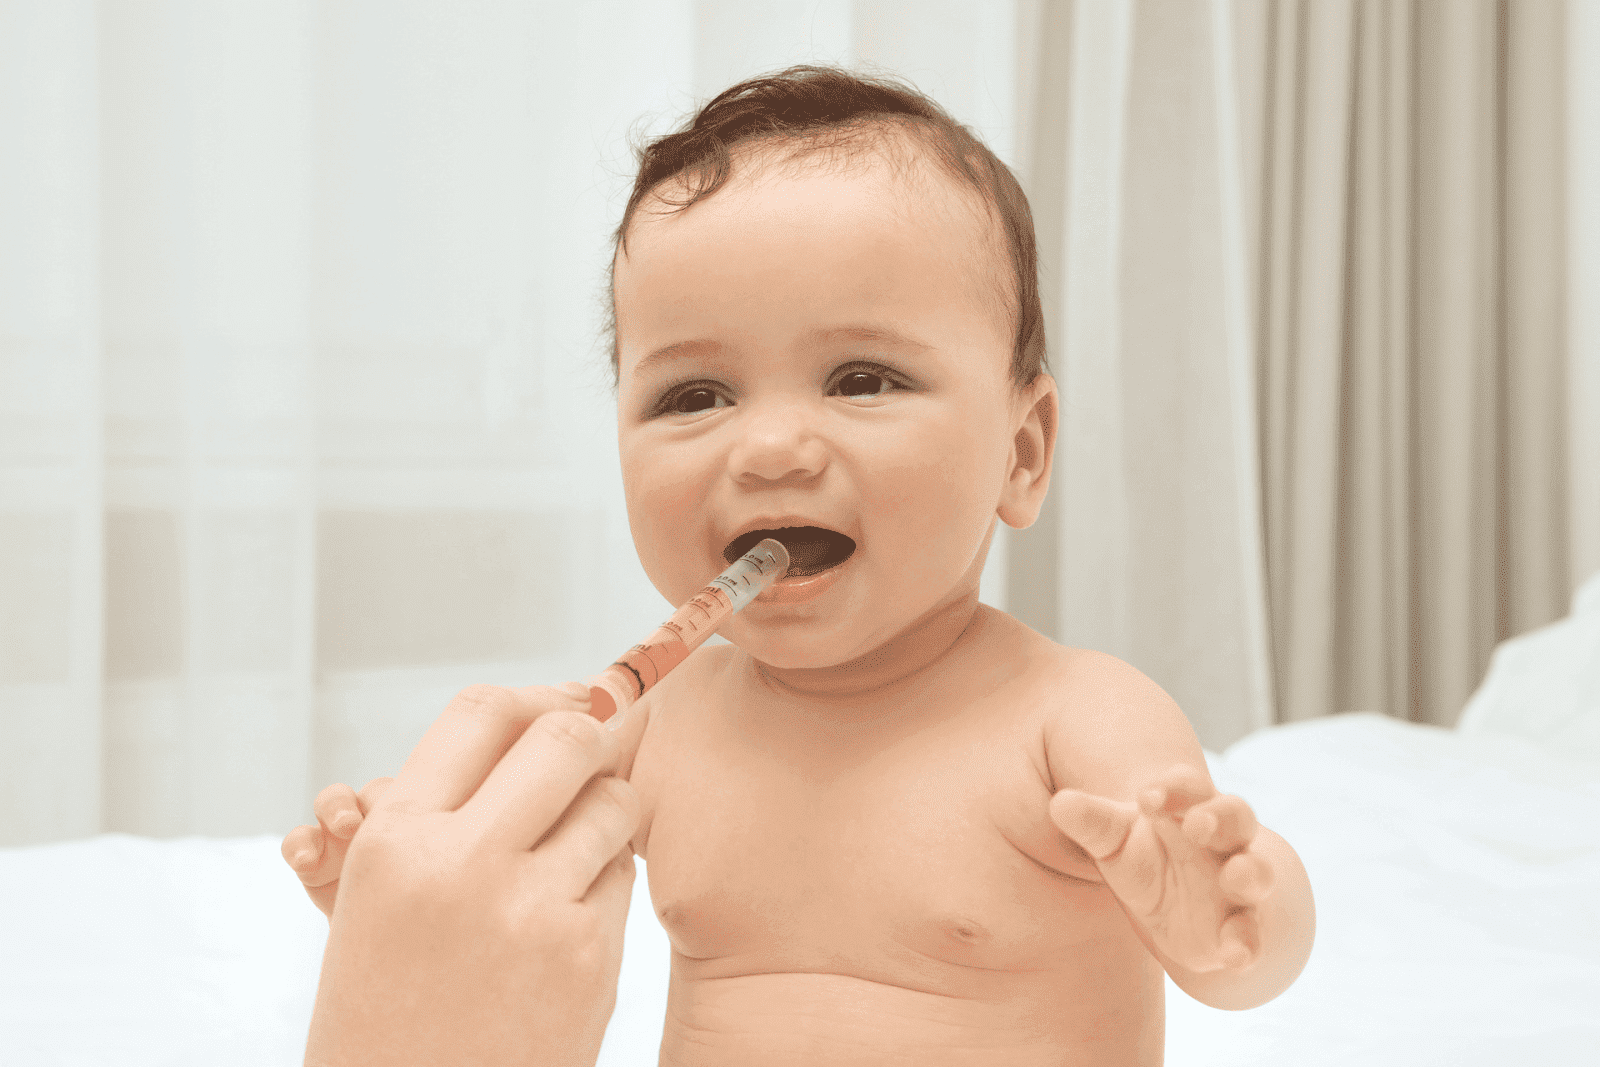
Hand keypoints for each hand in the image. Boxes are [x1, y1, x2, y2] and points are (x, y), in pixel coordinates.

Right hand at [304, 680, 648, 1066]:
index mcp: (394, 841)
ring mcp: (528, 908)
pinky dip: (604, 886)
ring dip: (604, 815)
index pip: (481, 712)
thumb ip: (444, 814)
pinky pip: (619, 877)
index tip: (570, 701)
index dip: (538, 695)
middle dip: (592, 734)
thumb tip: (548, 719)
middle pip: (564, 735)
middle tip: (596, 754)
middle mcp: (459, 862)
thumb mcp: (384, 901)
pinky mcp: (585, 956)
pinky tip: (567, 925)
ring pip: (612, 802)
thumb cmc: (392, 1011)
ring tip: (574, 853)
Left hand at [1048, 764, 1274, 973]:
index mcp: (1188, 806)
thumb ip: (1091, 822)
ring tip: (1237, 876)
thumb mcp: (1112, 839)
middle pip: (1235, 816)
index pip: (1189, 786)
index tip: (1145, 797)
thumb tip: (1060, 803)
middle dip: (1220, 818)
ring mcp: (1234, 883)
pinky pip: (1250, 934)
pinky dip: (1247, 943)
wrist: (1164, 906)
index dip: (1173, 788)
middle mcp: (1221, 840)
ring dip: (1250, 873)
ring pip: (1256, 871)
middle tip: (1197, 823)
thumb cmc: (1141, 855)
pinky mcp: (1237, 925)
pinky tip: (1235, 956)